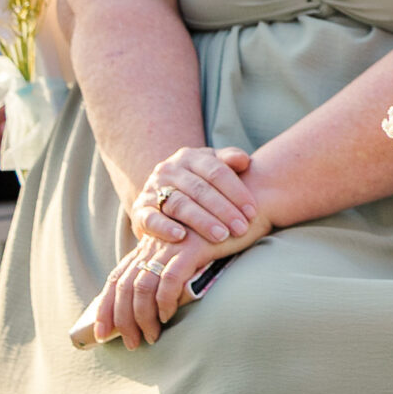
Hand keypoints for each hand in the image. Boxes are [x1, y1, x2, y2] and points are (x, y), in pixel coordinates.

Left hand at [85, 210, 271, 348]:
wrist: (251, 207)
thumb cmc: (225, 234)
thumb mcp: (192, 253)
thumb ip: (174, 270)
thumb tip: (160, 305)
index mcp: (151, 247)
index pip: (117, 279)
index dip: (105, 307)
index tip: (103, 334)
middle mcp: (155, 246)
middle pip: (124, 287)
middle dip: (121, 320)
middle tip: (131, 344)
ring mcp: (171, 246)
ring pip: (142, 287)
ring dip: (142, 316)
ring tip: (152, 336)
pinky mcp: (190, 248)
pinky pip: (169, 280)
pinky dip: (165, 301)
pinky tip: (169, 315)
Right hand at [129, 145, 257, 246]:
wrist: (161, 192)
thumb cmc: (199, 180)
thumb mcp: (213, 165)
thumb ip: (229, 160)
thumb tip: (244, 160)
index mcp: (191, 157)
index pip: (217, 172)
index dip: (237, 192)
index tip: (252, 212)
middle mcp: (170, 170)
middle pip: (200, 190)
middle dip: (224, 210)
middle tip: (241, 228)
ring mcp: (152, 189)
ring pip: (179, 204)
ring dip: (202, 221)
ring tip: (221, 236)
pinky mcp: (140, 210)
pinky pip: (151, 218)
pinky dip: (165, 228)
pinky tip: (181, 237)